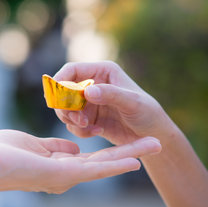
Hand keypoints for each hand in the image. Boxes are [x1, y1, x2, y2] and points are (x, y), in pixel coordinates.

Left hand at [0, 129, 160, 194]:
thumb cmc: (3, 153)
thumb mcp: (37, 146)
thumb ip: (56, 148)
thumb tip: (74, 148)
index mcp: (62, 166)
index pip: (94, 158)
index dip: (115, 152)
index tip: (133, 145)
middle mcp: (68, 174)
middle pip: (106, 162)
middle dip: (131, 153)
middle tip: (155, 144)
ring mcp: (67, 176)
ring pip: (106, 165)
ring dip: (132, 155)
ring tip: (155, 146)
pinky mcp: (63, 174)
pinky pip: (94, 167)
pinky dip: (116, 164)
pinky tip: (135, 160)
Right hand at [53, 61, 173, 144]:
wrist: (153, 136)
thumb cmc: (148, 113)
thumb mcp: (132, 103)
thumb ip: (111, 95)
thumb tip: (88, 92)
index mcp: (103, 71)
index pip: (72, 70)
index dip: (60, 80)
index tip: (54, 96)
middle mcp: (93, 84)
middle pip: (63, 90)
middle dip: (65, 106)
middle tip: (75, 119)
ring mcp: (89, 102)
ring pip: (65, 108)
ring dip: (71, 119)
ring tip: (88, 127)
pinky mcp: (88, 118)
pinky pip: (73, 123)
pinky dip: (80, 130)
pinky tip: (97, 132)